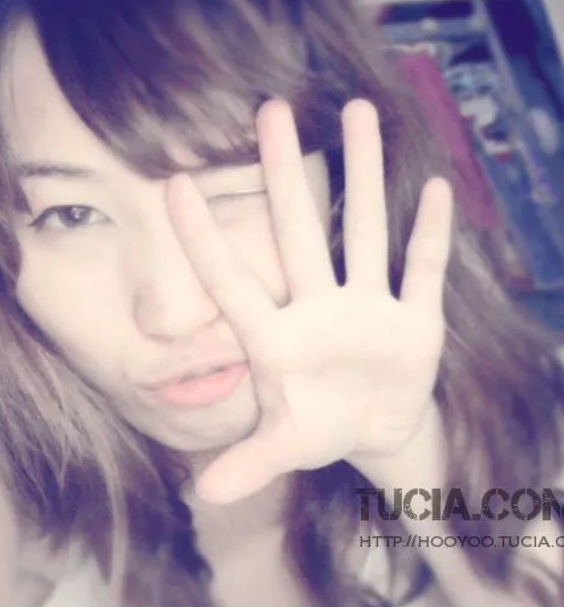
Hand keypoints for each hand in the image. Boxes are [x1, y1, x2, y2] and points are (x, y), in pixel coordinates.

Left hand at [168, 99, 453, 503]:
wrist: (374, 431)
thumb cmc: (317, 428)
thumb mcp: (283, 449)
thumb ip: (247, 464)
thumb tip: (202, 496)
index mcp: (275, 337)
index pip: (231, 280)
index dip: (203, 238)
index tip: (172, 184)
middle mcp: (315, 307)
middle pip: (297, 231)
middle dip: (286, 173)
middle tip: (271, 110)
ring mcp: (365, 306)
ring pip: (362, 230)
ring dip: (365, 175)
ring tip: (359, 112)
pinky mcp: (413, 318)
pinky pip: (422, 270)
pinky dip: (429, 237)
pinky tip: (433, 188)